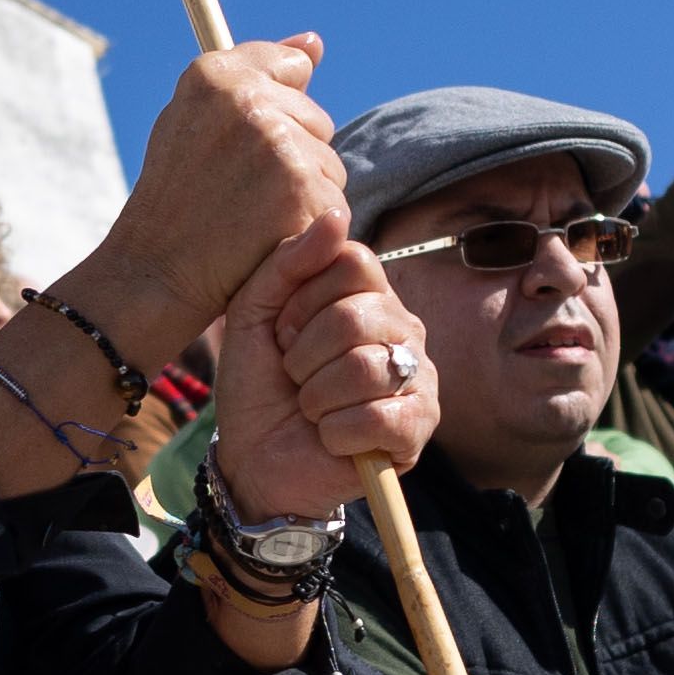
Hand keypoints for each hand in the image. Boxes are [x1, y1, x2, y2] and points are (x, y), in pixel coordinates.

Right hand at [93, 35, 347, 351]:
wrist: (158, 270)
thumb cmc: (176, 197)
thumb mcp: (193, 121)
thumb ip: (253, 76)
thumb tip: (314, 44)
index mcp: (214, 75)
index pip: (290, 66)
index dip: (277, 108)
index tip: (249, 142)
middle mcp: (247, 99)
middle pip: (317, 119)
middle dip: (294, 154)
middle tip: (243, 190)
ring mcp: (277, 143)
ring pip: (329, 164)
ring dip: (305, 192)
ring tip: (253, 215)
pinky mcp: (301, 189)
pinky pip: (333, 202)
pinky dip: (310, 226)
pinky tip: (269, 236)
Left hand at [211, 216, 436, 521]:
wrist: (254, 459)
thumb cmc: (259, 385)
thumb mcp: (254, 315)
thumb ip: (287, 262)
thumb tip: (337, 214)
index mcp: (370, 296)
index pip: (355, 261)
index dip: (303, 300)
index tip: (282, 334)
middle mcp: (404, 330)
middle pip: (357, 315)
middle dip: (303, 355)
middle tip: (295, 378)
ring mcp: (419, 378)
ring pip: (365, 367)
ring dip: (316, 397)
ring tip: (311, 409)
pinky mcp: (419, 428)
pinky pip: (380, 417)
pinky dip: (336, 432)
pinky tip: (331, 438)